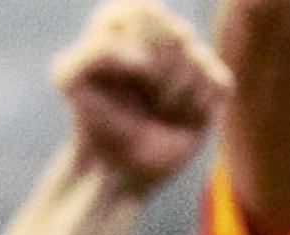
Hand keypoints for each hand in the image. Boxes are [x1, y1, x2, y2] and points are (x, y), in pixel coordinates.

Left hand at [52, 1, 233, 196]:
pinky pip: (220, 82)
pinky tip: (181, 118)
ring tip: (158, 111)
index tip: (125, 73)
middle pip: (177, 32)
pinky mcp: (214, 87)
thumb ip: (96, 51)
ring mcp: (191, 60)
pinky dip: (198, 107)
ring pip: (198, 61)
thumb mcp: (69, 78)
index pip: (145, 10)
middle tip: (142, 96)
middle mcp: (159, 34)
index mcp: (123, 21)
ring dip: (175, 96)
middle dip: (159, 73)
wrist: (119, 164)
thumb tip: (144, 60)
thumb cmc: (94, 118)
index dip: (139, 43)